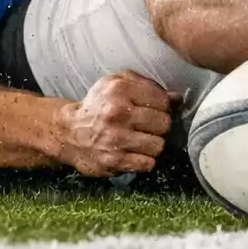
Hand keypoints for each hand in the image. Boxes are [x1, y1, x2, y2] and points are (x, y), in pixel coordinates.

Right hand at [54, 70, 174, 177]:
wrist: (69, 132)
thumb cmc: (98, 106)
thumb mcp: (117, 85)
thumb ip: (148, 86)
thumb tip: (178, 98)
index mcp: (119, 89)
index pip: (163, 100)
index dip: (162, 106)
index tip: (153, 110)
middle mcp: (118, 112)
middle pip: (164, 123)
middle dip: (158, 126)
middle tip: (146, 126)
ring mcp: (116, 138)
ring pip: (158, 145)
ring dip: (152, 144)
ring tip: (140, 140)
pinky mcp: (114, 160)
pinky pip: (147, 163)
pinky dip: (144, 160)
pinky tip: (134, 152)